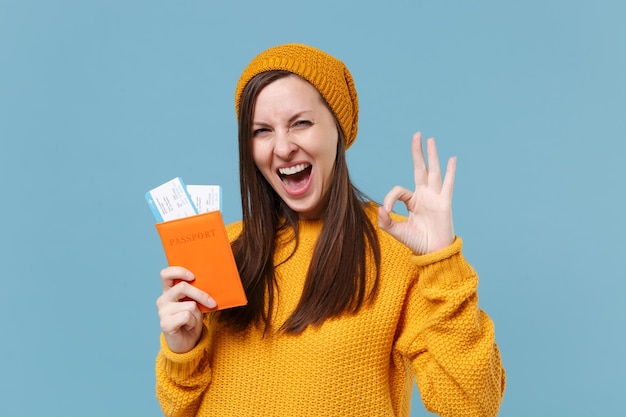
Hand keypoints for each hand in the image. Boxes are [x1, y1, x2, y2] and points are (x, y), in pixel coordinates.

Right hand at [156, 266, 216, 353]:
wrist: (187, 343)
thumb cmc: (192, 320)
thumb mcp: (195, 303)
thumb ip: (195, 292)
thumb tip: (208, 282)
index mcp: (169, 291)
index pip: (166, 274)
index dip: (179, 271)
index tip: (193, 277)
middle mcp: (163, 299)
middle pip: (183, 287)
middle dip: (201, 295)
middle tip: (212, 303)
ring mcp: (162, 311)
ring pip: (189, 304)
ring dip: (197, 314)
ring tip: (192, 321)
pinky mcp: (165, 323)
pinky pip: (186, 316)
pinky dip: (193, 322)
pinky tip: (188, 327)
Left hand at [378, 132, 455, 254]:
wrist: (433, 253)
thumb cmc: (417, 242)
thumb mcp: (397, 231)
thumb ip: (386, 222)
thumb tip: (379, 209)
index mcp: (413, 202)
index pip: (399, 191)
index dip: (390, 199)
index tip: (387, 212)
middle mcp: (424, 196)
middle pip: (420, 169)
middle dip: (417, 153)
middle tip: (417, 135)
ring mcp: (435, 198)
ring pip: (433, 172)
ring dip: (432, 155)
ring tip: (430, 139)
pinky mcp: (444, 203)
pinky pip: (448, 185)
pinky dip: (450, 172)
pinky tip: (452, 159)